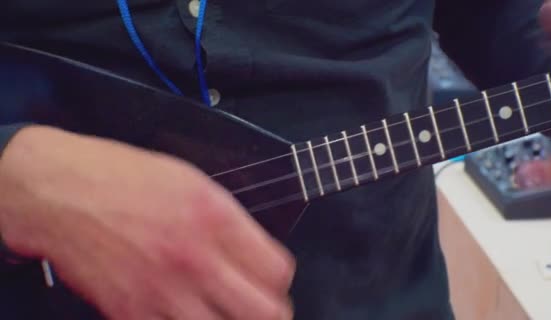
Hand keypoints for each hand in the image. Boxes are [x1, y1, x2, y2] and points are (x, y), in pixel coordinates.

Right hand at [0, 125, 294, 319]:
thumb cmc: (124, 180)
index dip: (281, 279)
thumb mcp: (192, 182)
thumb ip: (230, 221)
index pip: (277, 270)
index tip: (274, 281)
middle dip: (272, 313)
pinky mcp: (132, 314)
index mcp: (216, 218)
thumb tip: (255, 252)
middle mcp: (195, 258)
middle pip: (264, 312)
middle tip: (263, 308)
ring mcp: (164, 292)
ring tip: (227, 313)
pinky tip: (187, 313)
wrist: (62, 192)